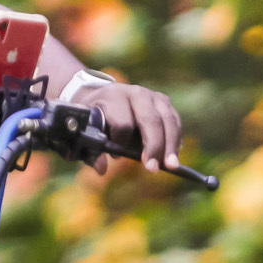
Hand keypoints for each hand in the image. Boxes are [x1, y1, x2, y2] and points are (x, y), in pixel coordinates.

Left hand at [66, 77, 185, 174]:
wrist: (100, 96)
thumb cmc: (93, 118)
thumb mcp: (86, 131)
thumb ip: (92, 151)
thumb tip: (102, 170)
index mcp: (113, 96)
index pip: (123, 121)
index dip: (121, 141)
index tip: (116, 156)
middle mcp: (136, 92)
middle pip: (151, 120)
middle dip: (154, 146)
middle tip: (153, 169)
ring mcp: (153, 96)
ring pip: (168, 120)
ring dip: (171, 145)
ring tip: (171, 166)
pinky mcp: (164, 102)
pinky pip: (175, 121)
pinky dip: (176, 139)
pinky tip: (173, 155)